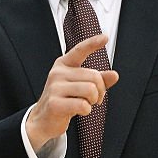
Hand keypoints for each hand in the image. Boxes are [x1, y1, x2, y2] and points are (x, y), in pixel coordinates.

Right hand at [25, 34, 118, 152]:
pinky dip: (86, 110)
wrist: (43, 120)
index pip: (80, 50)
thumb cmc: (64, 100)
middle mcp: (58, 73)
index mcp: (63, 65)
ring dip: (93, 101)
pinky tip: (78, 111)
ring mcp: (54, 87)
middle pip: (94, 76)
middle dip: (100, 90)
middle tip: (94, 99)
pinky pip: (83, 105)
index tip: (105, 37)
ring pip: (90, 90)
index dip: (93, 43)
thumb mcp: (80, 86)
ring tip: (85, 104)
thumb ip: (98, 80)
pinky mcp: (55, 103)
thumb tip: (114, 75)